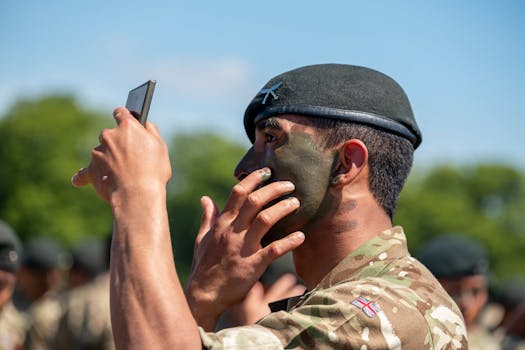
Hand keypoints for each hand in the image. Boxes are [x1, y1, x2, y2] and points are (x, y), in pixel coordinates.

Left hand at [71, 107, 170, 202]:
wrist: (137, 195)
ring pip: (101, 153)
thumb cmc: (153, 171)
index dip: (124, 116)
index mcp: (127, 126)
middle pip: (110, 135)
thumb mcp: (160, 147)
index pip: (121, 112)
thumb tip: (145, 125)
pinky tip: (78, 181)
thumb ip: (151, 132)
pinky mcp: (91, 170)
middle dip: (118, 144)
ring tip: (123, 176)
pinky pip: (84, 173)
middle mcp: (109, 135)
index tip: (126, 121)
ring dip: (108, 160)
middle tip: (131, 158)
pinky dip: (83, 177)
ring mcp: (98, 152)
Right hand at [185, 168, 304, 329]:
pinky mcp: (253, 265)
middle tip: (290, 185)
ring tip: (296, 203)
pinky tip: (301, 236)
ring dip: (283, 208)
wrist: (204, 295)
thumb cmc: (203, 267)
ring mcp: (243, 248)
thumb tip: (205, 198)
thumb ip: (207, 217)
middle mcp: (233, 232)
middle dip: (274, 189)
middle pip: (255, 201)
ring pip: (265, 220)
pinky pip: (274, 250)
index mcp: (222, 224)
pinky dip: (289, 242)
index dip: (254, 179)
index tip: (268, 171)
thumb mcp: (202, 239)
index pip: (238, 193)